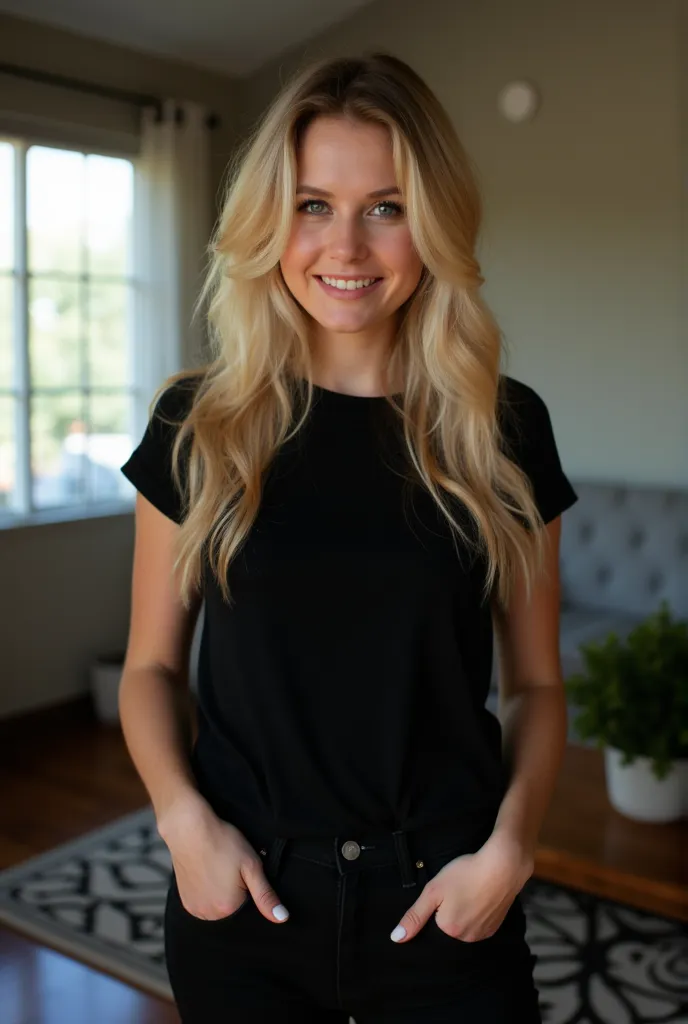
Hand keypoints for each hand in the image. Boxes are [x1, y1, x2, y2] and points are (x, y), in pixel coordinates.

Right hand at [157, 792, 288, 924]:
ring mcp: (194, 909)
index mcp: (228, 908)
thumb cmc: (221, 842)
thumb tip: (282, 918)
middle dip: (235, 892)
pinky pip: (203, 904)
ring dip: (220, 894)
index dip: (248, 887)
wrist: (189, 829)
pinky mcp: (185, 902)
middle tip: (229, 868)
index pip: (249, 907)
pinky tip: (207, 873)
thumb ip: (265, 894)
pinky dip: (207, 893)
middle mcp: (209, 915)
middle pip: (232, 909)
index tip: (241, 870)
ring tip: (217, 869)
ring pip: (217, 907)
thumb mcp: (251, 865)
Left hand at [390, 831, 532, 942]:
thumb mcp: (434, 890)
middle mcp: (466, 938)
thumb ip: (415, 915)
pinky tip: (480, 897)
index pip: (434, 921)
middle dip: (450, 909)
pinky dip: (477, 913)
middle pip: (449, 925)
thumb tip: (396, 938)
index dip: (438, 904)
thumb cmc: (465, 873)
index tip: (447, 891)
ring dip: (464, 912)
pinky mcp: (495, 928)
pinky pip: (479, 924)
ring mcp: (483, 934)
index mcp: (449, 930)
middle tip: (459, 888)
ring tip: (470, 891)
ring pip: (464, 925)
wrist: (503, 866)